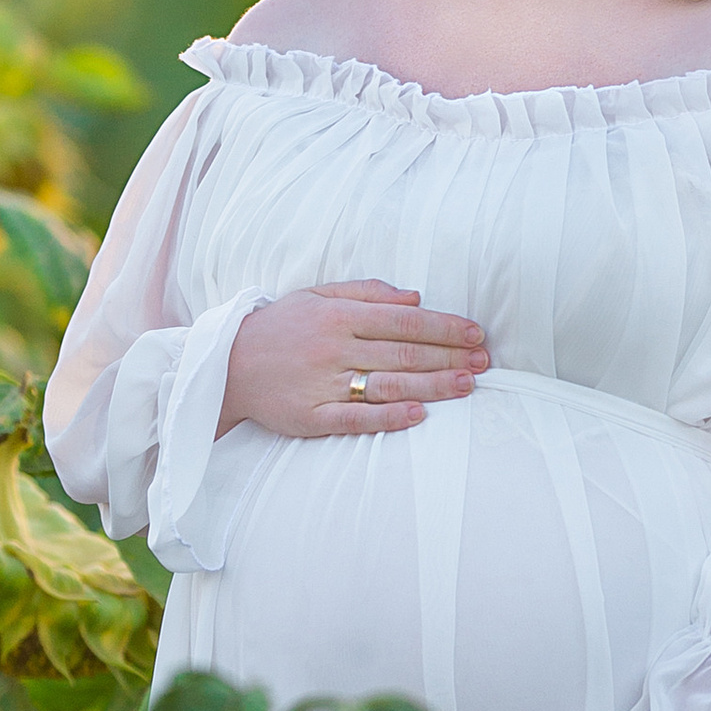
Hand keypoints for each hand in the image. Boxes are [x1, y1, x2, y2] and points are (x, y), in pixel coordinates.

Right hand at [220, 279, 486, 438]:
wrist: (226, 365)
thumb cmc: (279, 327)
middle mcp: (333, 347)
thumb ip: (367, 292)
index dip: (444, 326)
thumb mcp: (317, 295)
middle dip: (449, 356)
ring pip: (388, 384)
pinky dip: (389, 418)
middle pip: (403, 352)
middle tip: (484, 362)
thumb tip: (416, 297)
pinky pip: (356, 418)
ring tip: (467, 385)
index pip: (404, 320)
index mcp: (338, 315)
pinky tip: (419, 416)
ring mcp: (322, 384)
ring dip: (432, 386)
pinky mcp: (311, 417)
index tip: (475, 333)